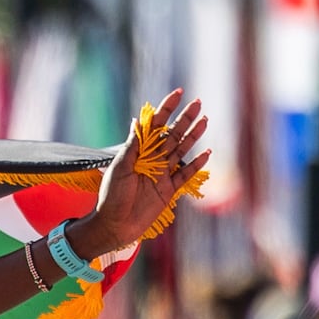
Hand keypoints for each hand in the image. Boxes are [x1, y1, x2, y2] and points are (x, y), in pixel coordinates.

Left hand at [75, 90, 209, 258]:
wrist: (116, 225)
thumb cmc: (112, 196)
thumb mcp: (121, 167)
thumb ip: (132, 146)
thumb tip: (137, 120)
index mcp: (139, 151)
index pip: (155, 125)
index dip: (166, 109)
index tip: (178, 93)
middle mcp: (152, 159)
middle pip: (172, 134)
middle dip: (185, 118)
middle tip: (198, 102)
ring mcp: (162, 174)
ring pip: (181, 150)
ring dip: (193, 135)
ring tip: (205, 120)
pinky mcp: (168, 190)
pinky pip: (185, 175)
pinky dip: (196, 165)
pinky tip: (206, 153)